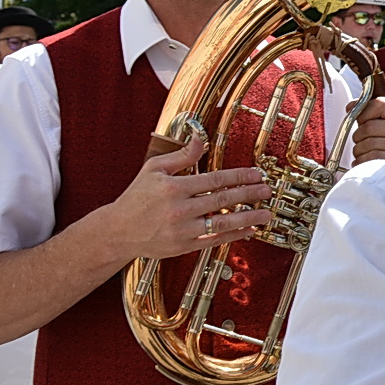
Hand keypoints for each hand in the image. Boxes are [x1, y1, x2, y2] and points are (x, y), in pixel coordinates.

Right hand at [105, 135, 272, 261]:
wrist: (118, 231)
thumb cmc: (136, 198)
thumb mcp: (154, 170)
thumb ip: (181, 156)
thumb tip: (201, 139)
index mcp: (173, 187)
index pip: (214, 179)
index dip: (239, 176)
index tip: (256, 174)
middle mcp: (179, 209)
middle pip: (223, 200)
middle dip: (249, 194)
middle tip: (267, 191)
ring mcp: (183, 230)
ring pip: (223, 222)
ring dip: (248, 217)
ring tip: (266, 213)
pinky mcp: (184, 246)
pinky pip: (214, 240)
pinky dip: (234, 235)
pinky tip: (249, 230)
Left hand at [350, 96, 384, 163]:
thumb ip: (370, 109)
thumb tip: (351, 106)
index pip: (379, 104)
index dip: (363, 113)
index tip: (361, 121)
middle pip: (370, 126)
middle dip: (359, 135)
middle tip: (362, 140)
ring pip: (368, 144)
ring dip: (359, 150)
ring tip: (365, 152)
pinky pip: (371, 159)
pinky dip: (362, 161)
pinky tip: (367, 161)